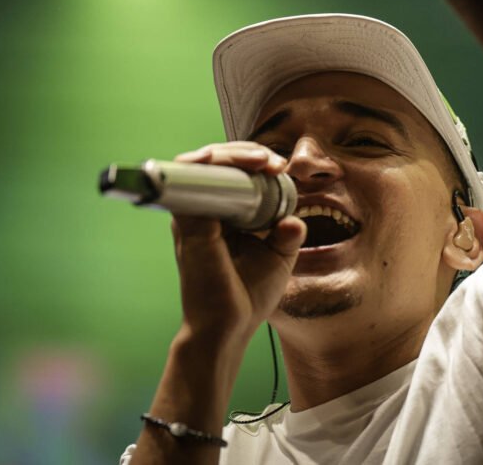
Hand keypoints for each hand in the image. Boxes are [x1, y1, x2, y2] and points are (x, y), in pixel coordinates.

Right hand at [168, 142, 305, 348]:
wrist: (228, 328)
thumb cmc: (248, 295)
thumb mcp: (279, 258)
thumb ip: (288, 235)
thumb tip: (295, 221)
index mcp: (225, 216)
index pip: (234, 175)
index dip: (255, 164)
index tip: (281, 168)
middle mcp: (205, 211)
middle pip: (218, 164)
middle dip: (247, 154)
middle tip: (274, 163)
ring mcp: (193, 215)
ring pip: (204, 165)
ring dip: (233, 155)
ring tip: (262, 161)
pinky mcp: (187, 221)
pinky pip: (192, 181)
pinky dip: (212, 165)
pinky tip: (238, 164)